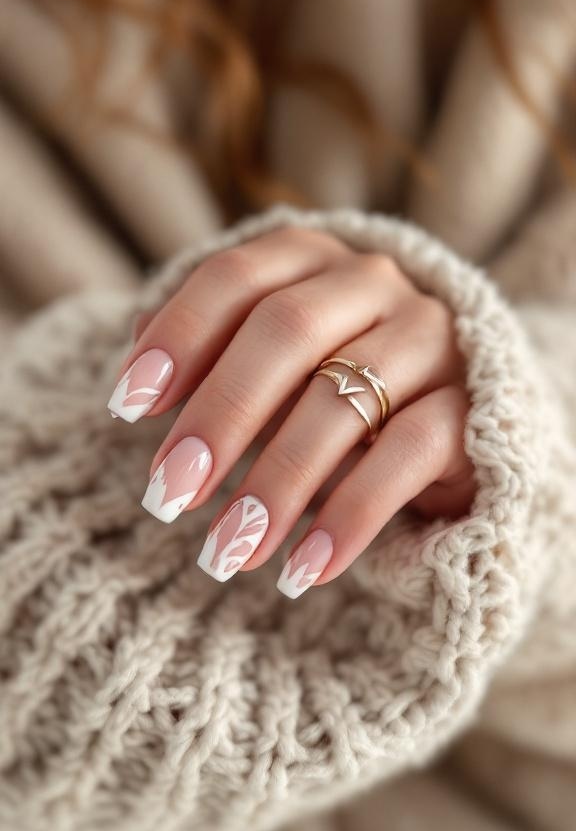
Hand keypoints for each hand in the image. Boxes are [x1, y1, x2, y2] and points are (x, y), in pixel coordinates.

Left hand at [107, 226, 474, 596]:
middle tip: (168, 493)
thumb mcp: (267, 371)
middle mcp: (374, 283)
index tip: (126, 406)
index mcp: (313, 260)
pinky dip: (349, 515)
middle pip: (286, 330)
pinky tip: (304, 570)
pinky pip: (407, 452)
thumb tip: (132, 383)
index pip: (236, 278)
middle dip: (218, 415)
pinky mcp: (468, 404)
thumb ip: (210, 360)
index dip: (178, 335)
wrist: (447, 426)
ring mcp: (429, 337)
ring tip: (226, 551)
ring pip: (341, 398)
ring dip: (274, 482)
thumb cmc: (331, 392)